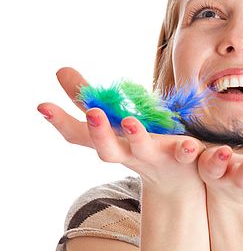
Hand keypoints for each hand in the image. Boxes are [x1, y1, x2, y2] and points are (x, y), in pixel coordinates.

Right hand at [37, 67, 206, 194]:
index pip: (81, 136)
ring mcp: (156, 155)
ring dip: (137, 136)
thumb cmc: (140, 144)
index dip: (61, 122)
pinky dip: (188, 149)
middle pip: (108, 149)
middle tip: (92, 112)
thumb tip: (60, 70)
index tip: (42, 105)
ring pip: (143, 149)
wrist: (179, 180)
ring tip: (131, 121)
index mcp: (111, 141)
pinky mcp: (183, 156)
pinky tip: (192, 144)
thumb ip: (88, 99)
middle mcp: (129, 152)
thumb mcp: (113, 121)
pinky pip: (186, 153)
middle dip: (98, 132)